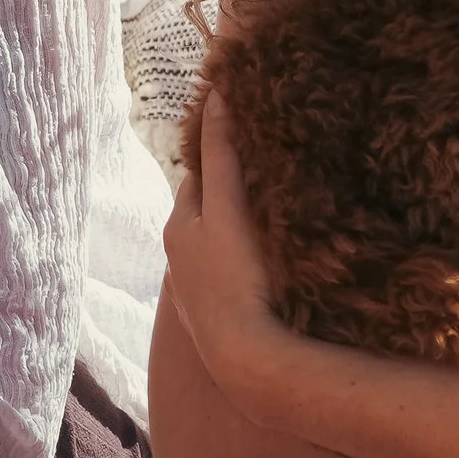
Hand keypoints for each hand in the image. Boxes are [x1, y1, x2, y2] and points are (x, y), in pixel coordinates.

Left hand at [162, 85, 279, 390]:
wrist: (248, 362)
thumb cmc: (237, 280)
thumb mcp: (227, 208)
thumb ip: (222, 154)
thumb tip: (215, 95)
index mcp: (179, 227)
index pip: (200, 175)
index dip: (222, 153)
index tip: (250, 135)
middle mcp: (180, 259)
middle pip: (208, 211)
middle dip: (231, 192)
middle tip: (272, 173)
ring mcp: (200, 293)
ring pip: (221, 247)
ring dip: (240, 231)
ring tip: (278, 217)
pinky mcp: (220, 321)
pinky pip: (233, 278)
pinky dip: (246, 264)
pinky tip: (271, 268)